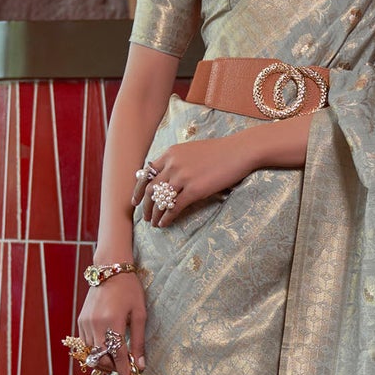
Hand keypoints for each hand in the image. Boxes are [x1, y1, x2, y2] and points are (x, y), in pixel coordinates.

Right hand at [76, 272, 145, 374]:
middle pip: (102, 359)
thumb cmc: (130, 290)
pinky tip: (105, 348)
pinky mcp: (80, 321)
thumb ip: (138, 341)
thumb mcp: (140, 314)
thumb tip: (140, 365)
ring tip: (115, 361)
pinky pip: (85, 344)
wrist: (109, 270)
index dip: (124, 374)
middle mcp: (95, 325)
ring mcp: (85, 323)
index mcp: (113, 322)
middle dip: (113, 369)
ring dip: (103, 361)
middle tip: (125, 370)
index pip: (118, 357)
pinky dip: (95, 351)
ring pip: (91, 354)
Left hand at [135, 134, 254, 226]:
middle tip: (145, 216)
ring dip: (155, 214)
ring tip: (154, 223)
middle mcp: (173, 164)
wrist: (239, 151)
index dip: (138, 189)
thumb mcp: (192, 150)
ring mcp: (183, 177)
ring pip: (161, 200)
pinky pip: (175, 207)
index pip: (147, 174)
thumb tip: (167, 175)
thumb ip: (177, 161)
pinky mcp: (195, 190)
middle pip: (150, 189)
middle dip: (145, 206)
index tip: (135, 201)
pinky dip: (167, 217)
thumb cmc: (220, 151)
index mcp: (171, 154)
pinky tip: (165, 224)